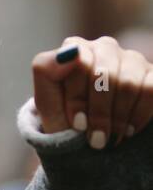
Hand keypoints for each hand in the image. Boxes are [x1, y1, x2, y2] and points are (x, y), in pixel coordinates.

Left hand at [32, 36, 152, 147]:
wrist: (87, 141)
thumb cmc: (64, 120)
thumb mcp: (47, 103)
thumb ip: (46, 71)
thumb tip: (70, 52)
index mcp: (75, 50)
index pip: (80, 65)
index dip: (78, 99)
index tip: (77, 124)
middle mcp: (104, 48)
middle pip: (106, 75)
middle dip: (99, 113)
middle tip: (95, 138)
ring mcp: (131, 59)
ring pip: (129, 84)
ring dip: (118, 118)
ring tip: (109, 138)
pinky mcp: (152, 74)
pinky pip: (150, 90)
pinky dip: (138, 115)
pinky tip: (127, 130)